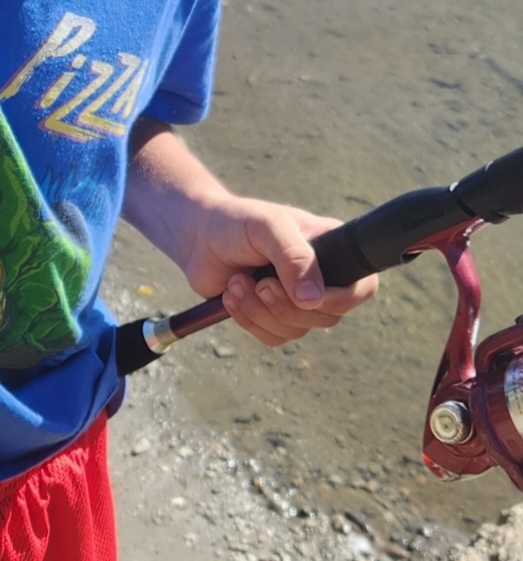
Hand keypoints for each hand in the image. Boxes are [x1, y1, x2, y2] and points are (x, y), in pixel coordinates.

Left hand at [183, 197, 377, 347]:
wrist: (197, 236)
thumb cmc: (235, 222)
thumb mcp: (267, 226)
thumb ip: (293, 256)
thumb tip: (313, 301)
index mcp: (331, 249)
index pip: (363, 287)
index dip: (340, 299)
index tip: (305, 294)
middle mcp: (320, 278)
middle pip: (328, 317)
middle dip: (286, 305)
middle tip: (258, 281)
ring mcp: (296, 300)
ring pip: (297, 331)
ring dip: (260, 311)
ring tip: (237, 282)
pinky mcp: (272, 317)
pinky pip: (273, 338)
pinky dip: (250, 321)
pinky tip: (231, 296)